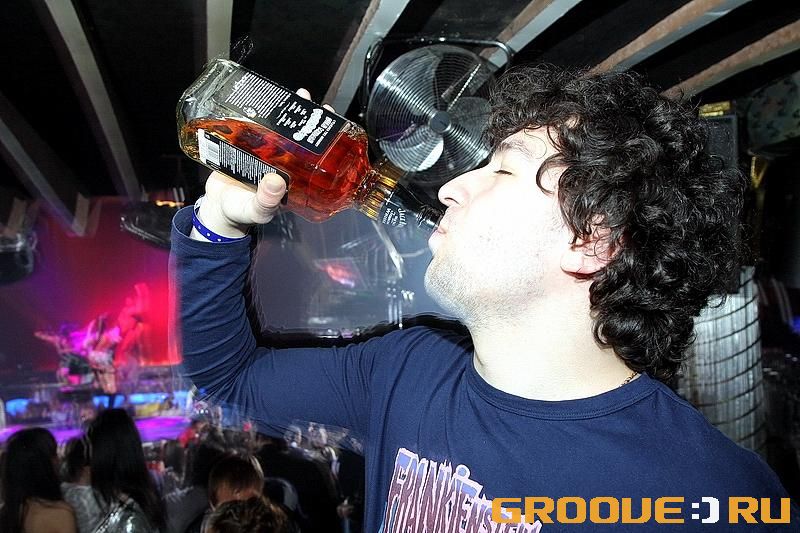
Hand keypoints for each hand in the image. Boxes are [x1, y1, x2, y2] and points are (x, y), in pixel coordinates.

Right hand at [192, 87, 333, 239]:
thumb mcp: (256, 210)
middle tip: (305, 97)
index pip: (314, 153)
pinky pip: (257, 127)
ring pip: (280, 128)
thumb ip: (266, 201)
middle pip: (298, 136)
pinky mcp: (248, 146)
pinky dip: (260, 114)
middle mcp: (284, 163)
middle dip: (304, 116)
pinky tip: (263, 102)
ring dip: (285, 111)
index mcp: (294, 178)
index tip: (326, 118)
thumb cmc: (241, 212)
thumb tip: (276, 183)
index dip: (321, 136)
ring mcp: (266, 153)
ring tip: (291, 94)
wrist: (217, 208)